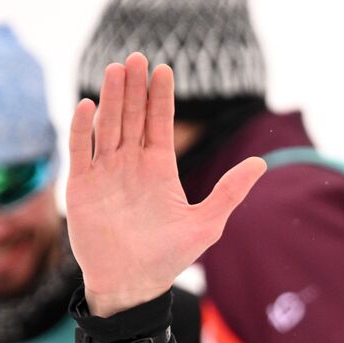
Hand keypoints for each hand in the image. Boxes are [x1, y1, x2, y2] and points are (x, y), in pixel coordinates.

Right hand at [66, 53, 266, 315]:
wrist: (131, 285)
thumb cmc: (169, 257)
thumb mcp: (206, 224)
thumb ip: (230, 192)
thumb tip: (262, 164)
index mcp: (160, 168)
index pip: (159, 123)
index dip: (161, 96)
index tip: (166, 68)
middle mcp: (132, 164)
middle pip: (132, 116)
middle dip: (135, 88)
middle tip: (137, 57)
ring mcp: (106, 172)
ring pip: (108, 126)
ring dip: (111, 99)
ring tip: (116, 70)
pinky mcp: (82, 186)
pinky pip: (82, 150)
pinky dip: (82, 128)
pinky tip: (87, 105)